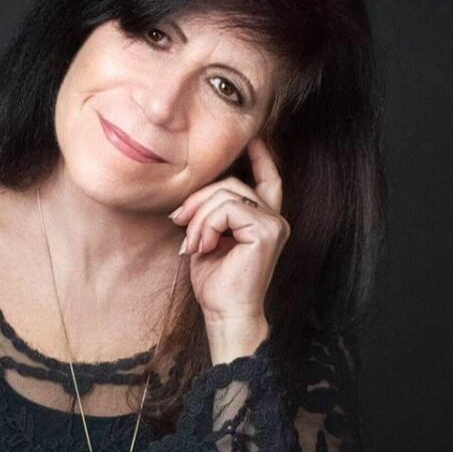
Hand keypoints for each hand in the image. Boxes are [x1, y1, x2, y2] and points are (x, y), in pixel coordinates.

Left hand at [169, 137, 290, 322]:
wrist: (225, 313)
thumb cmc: (216, 283)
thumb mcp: (206, 239)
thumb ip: (208, 214)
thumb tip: (189, 198)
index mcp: (263, 220)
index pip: (268, 179)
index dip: (263, 157)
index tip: (255, 138)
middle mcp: (274, 219)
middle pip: (232, 183)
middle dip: (198, 199)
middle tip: (178, 222)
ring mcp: (274, 224)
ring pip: (227, 194)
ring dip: (198, 217)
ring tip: (192, 244)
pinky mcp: (267, 231)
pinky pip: (228, 208)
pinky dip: (207, 225)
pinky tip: (202, 247)